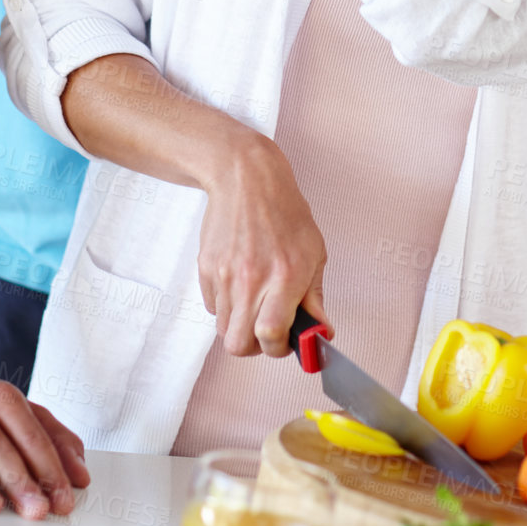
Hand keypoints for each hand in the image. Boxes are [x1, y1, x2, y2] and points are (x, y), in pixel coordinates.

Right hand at [198, 127, 328, 357]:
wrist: (246, 178)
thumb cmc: (284, 211)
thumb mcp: (314, 251)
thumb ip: (315, 297)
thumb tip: (320, 333)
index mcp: (284, 276)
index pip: (271, 335)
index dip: (279, 347)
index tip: (287, 339)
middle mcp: (251, 279)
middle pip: (238, 345)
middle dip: (255, 346)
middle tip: (268, 329)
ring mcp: (224, 275)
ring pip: (224, 329)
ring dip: (241, 325)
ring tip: (255, 300)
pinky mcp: (206, 268)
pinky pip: (212, 307)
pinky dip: (226, 305)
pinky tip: (240, 282)